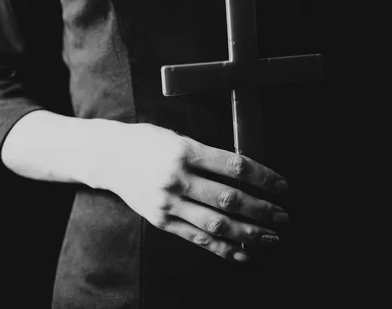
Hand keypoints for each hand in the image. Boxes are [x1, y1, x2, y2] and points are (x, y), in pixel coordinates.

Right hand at [90, 122, 289, 261]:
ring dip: (249, 234)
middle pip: (230, 199)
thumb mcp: (180, 138)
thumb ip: (210, 156)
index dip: (264, 179)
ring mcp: (168, 203)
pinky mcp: (162, 221)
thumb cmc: (148, 142)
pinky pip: (198, 238)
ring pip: (217, 224)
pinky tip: (244, 253)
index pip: (235, 167)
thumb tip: (248, 174)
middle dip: (262, 211)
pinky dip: (224, 248)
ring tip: (271, 238)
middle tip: (283, 217)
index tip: (283, 187)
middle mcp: (177, 178)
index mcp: (185, 151)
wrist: (108, 156)